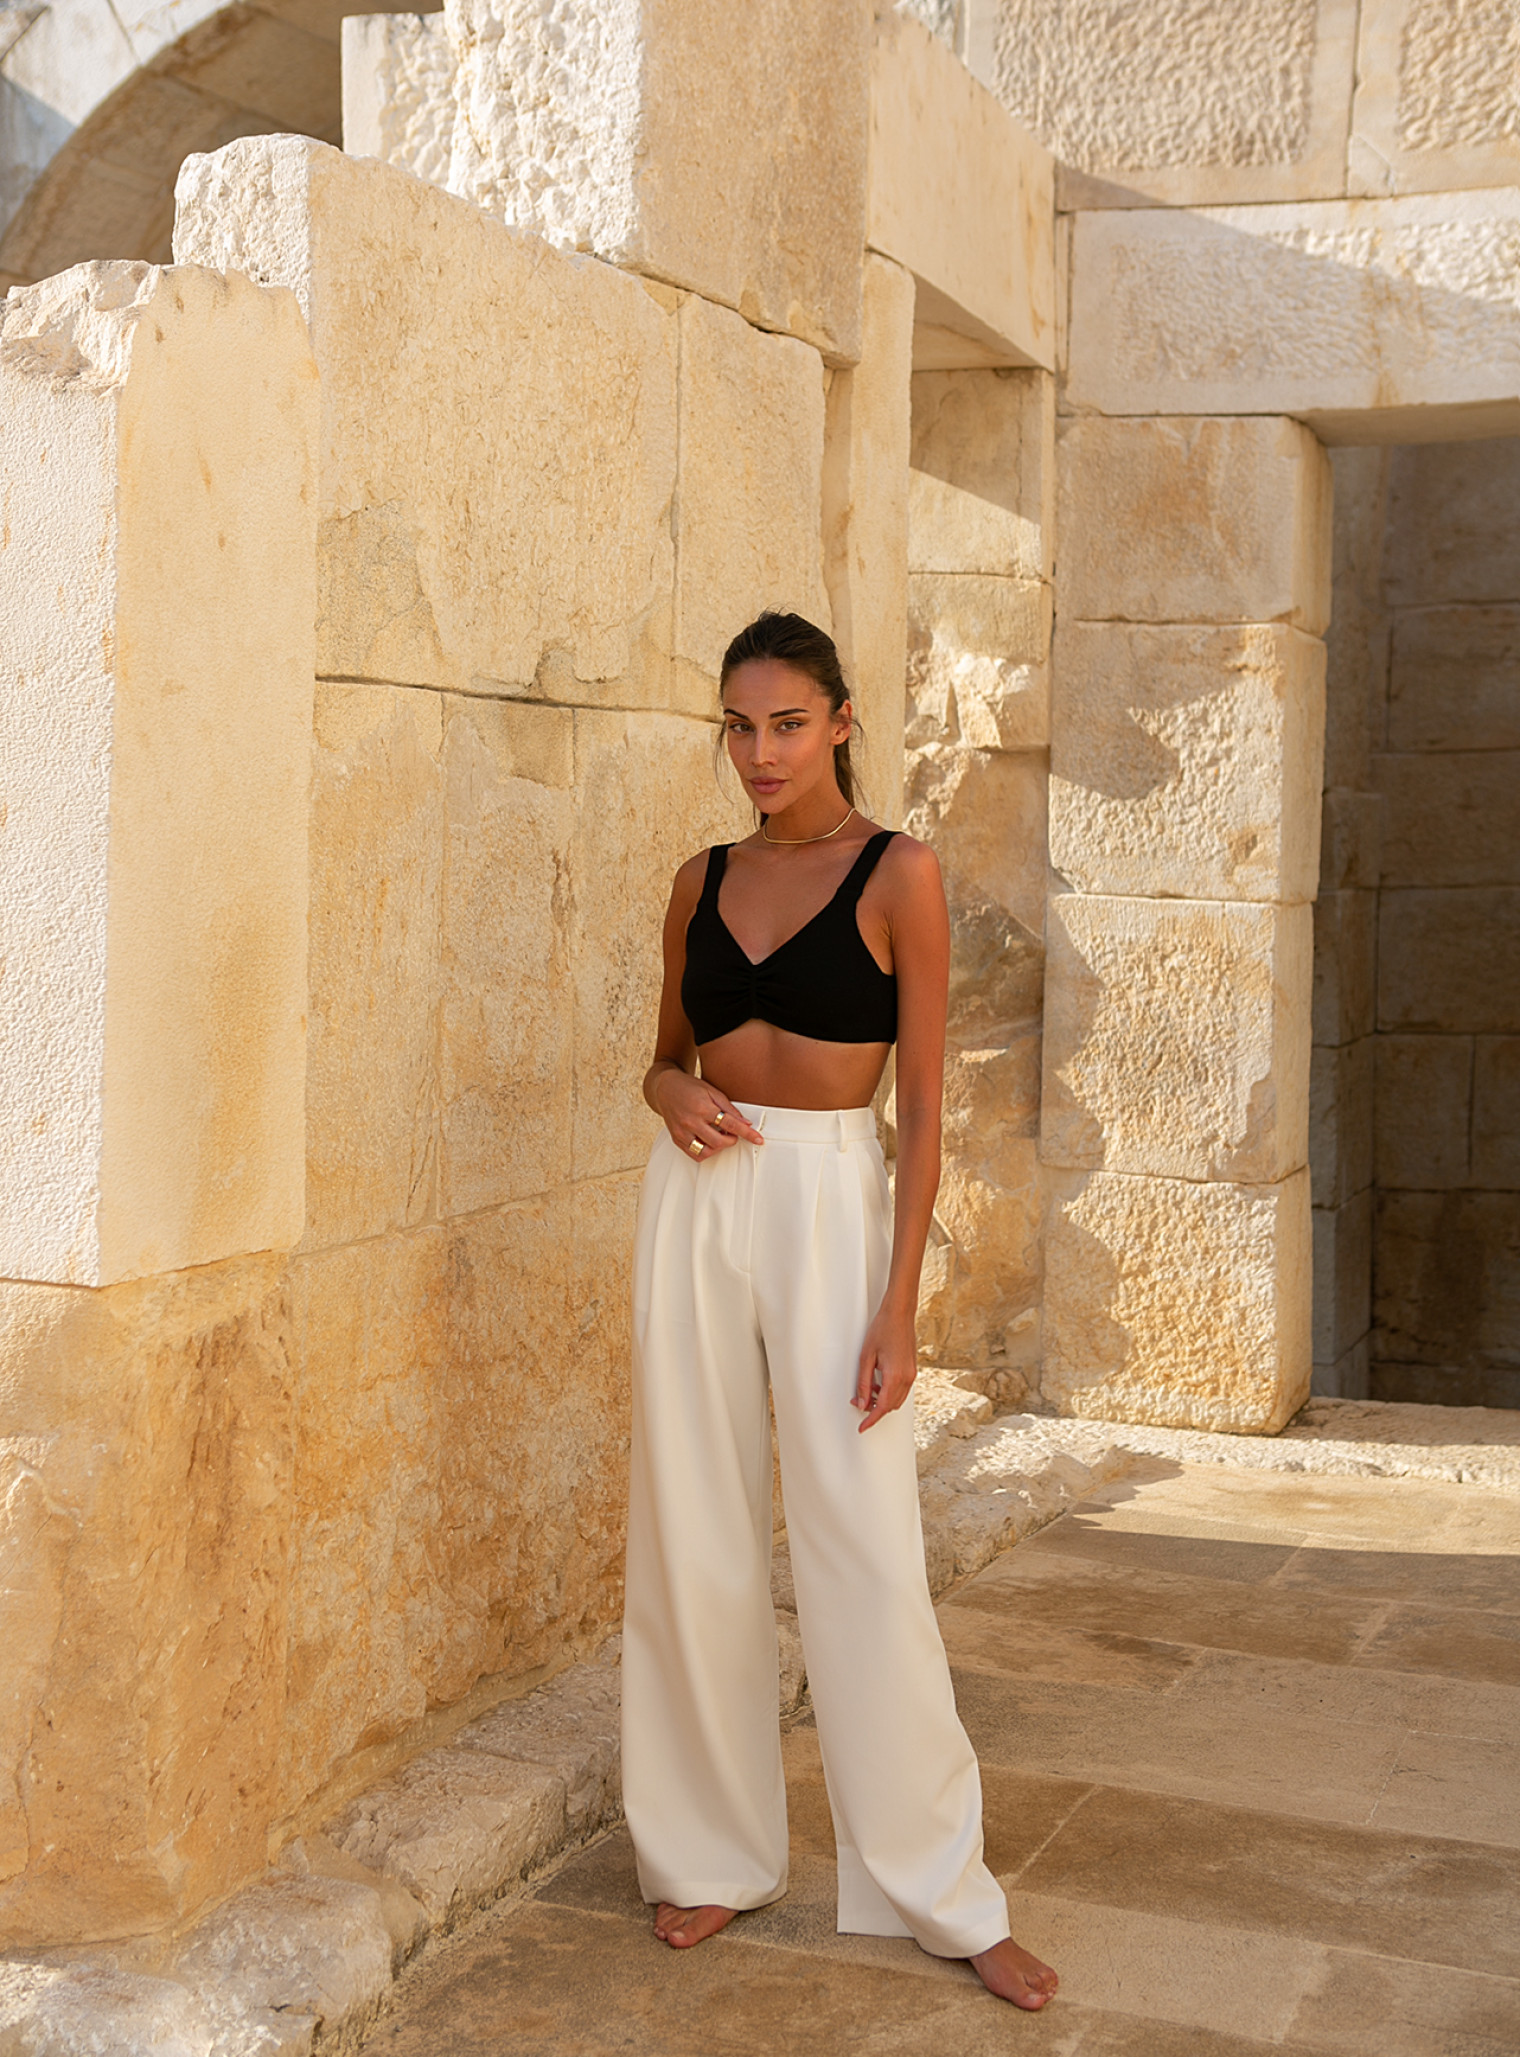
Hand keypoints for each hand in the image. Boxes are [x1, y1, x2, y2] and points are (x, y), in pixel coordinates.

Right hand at [652, 1069, 763, 1159]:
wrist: (666, 1088)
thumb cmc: (691, 1088)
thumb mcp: (713, 1091)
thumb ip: (730, 1109)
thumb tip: (746, 1123)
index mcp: (702, 1107)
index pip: (730, 1125)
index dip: (747, 1133)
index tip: (758, 1139)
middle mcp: (691, 1121)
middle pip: (719, 1142)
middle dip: (732, 1140)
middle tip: (732, 1133)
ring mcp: (682, 1132)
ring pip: (706, 1152)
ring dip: (718, 1148)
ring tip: (719, 1136)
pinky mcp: (676, 1139)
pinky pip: (694, 1154)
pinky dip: (706, 1152)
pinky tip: (708, 1141)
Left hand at [853, 1304, 917, 1431]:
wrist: (899, 1313)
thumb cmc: (882, 1329)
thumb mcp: (866, 1357)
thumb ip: (864, 1383)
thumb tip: (862, 1403)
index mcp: (895, 1376)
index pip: (882, 1407)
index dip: (871, 1420)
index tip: (862, 1428)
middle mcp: (907, 1378)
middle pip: (891, 1406)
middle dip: (874, 1409)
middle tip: (858, 1402)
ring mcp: (912, 1374)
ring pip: (897, 1400)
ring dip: (882, 1401)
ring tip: (867, 1390)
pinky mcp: (912, 1370)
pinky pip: (901, 1390)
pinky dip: (889, 1392)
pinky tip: (878, 1383)